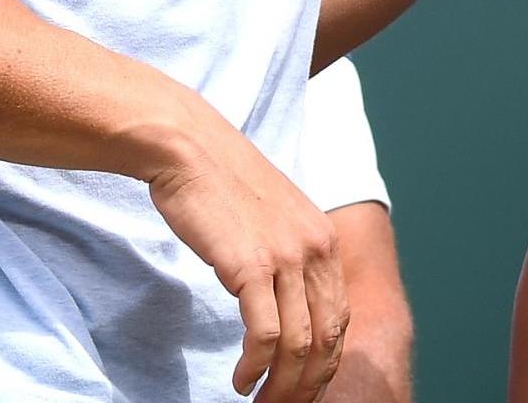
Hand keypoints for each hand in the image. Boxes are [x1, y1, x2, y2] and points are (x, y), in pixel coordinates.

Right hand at [144, 102, 347, 401]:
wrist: (188, 148)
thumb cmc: (220, 183)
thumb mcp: (273, 217)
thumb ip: (289, 253)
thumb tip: (287, 299)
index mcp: (323, 239)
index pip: (339, 320)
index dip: (323, 364)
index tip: (302, 388)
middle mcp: (315, 248)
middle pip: (328, 339)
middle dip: (308, 384)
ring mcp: (287, 256)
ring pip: (301, 344)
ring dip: (282, 386)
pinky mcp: (252, 265)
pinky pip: (267, 335)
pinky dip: (256, 367)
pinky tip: (241, 380)